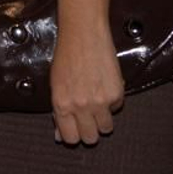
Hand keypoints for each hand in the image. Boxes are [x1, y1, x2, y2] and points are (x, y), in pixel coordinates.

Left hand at [50, 21, 123, 145]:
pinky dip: (112, 101)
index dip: (73, 136)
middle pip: (90, 138)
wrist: (84, 35)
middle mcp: (80, 106)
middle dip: (89, 130)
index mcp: (61, 104)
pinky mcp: (116, 95)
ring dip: (102, 119)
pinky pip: (116, 109)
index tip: (75, 130)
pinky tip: (104, 86)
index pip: (70, 138)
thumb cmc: (66, 56)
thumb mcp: (55, 84)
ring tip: (96, 102)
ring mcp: (99, 102)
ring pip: (106, 128)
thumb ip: (58, 111)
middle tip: (87, 117)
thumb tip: (59, 134)